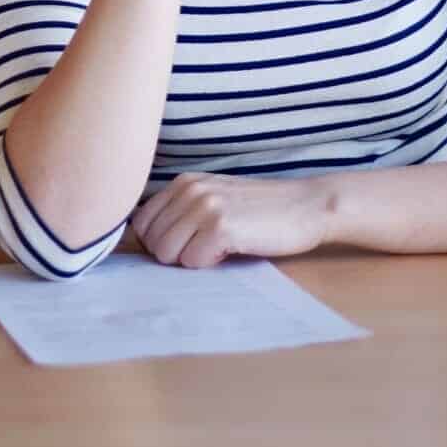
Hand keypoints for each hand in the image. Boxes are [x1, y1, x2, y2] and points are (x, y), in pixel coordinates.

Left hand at [130, 172, 336, 268]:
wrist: (306, 207)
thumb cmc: (260, 211)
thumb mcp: (214, 199)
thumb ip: (181, 212)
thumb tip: (145, 242)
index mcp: (183, 182)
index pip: (140, 222)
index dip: (160, 241)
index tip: (187, 243)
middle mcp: (189, 189)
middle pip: (151, 241)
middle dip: (175, 254)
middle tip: (208, 246)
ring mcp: (204, 206)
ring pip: (167, 254)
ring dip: (192, 259)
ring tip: (220, 247)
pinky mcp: (221, 227)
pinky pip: (192, 261)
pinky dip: (210, 264)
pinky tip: (232, 250)